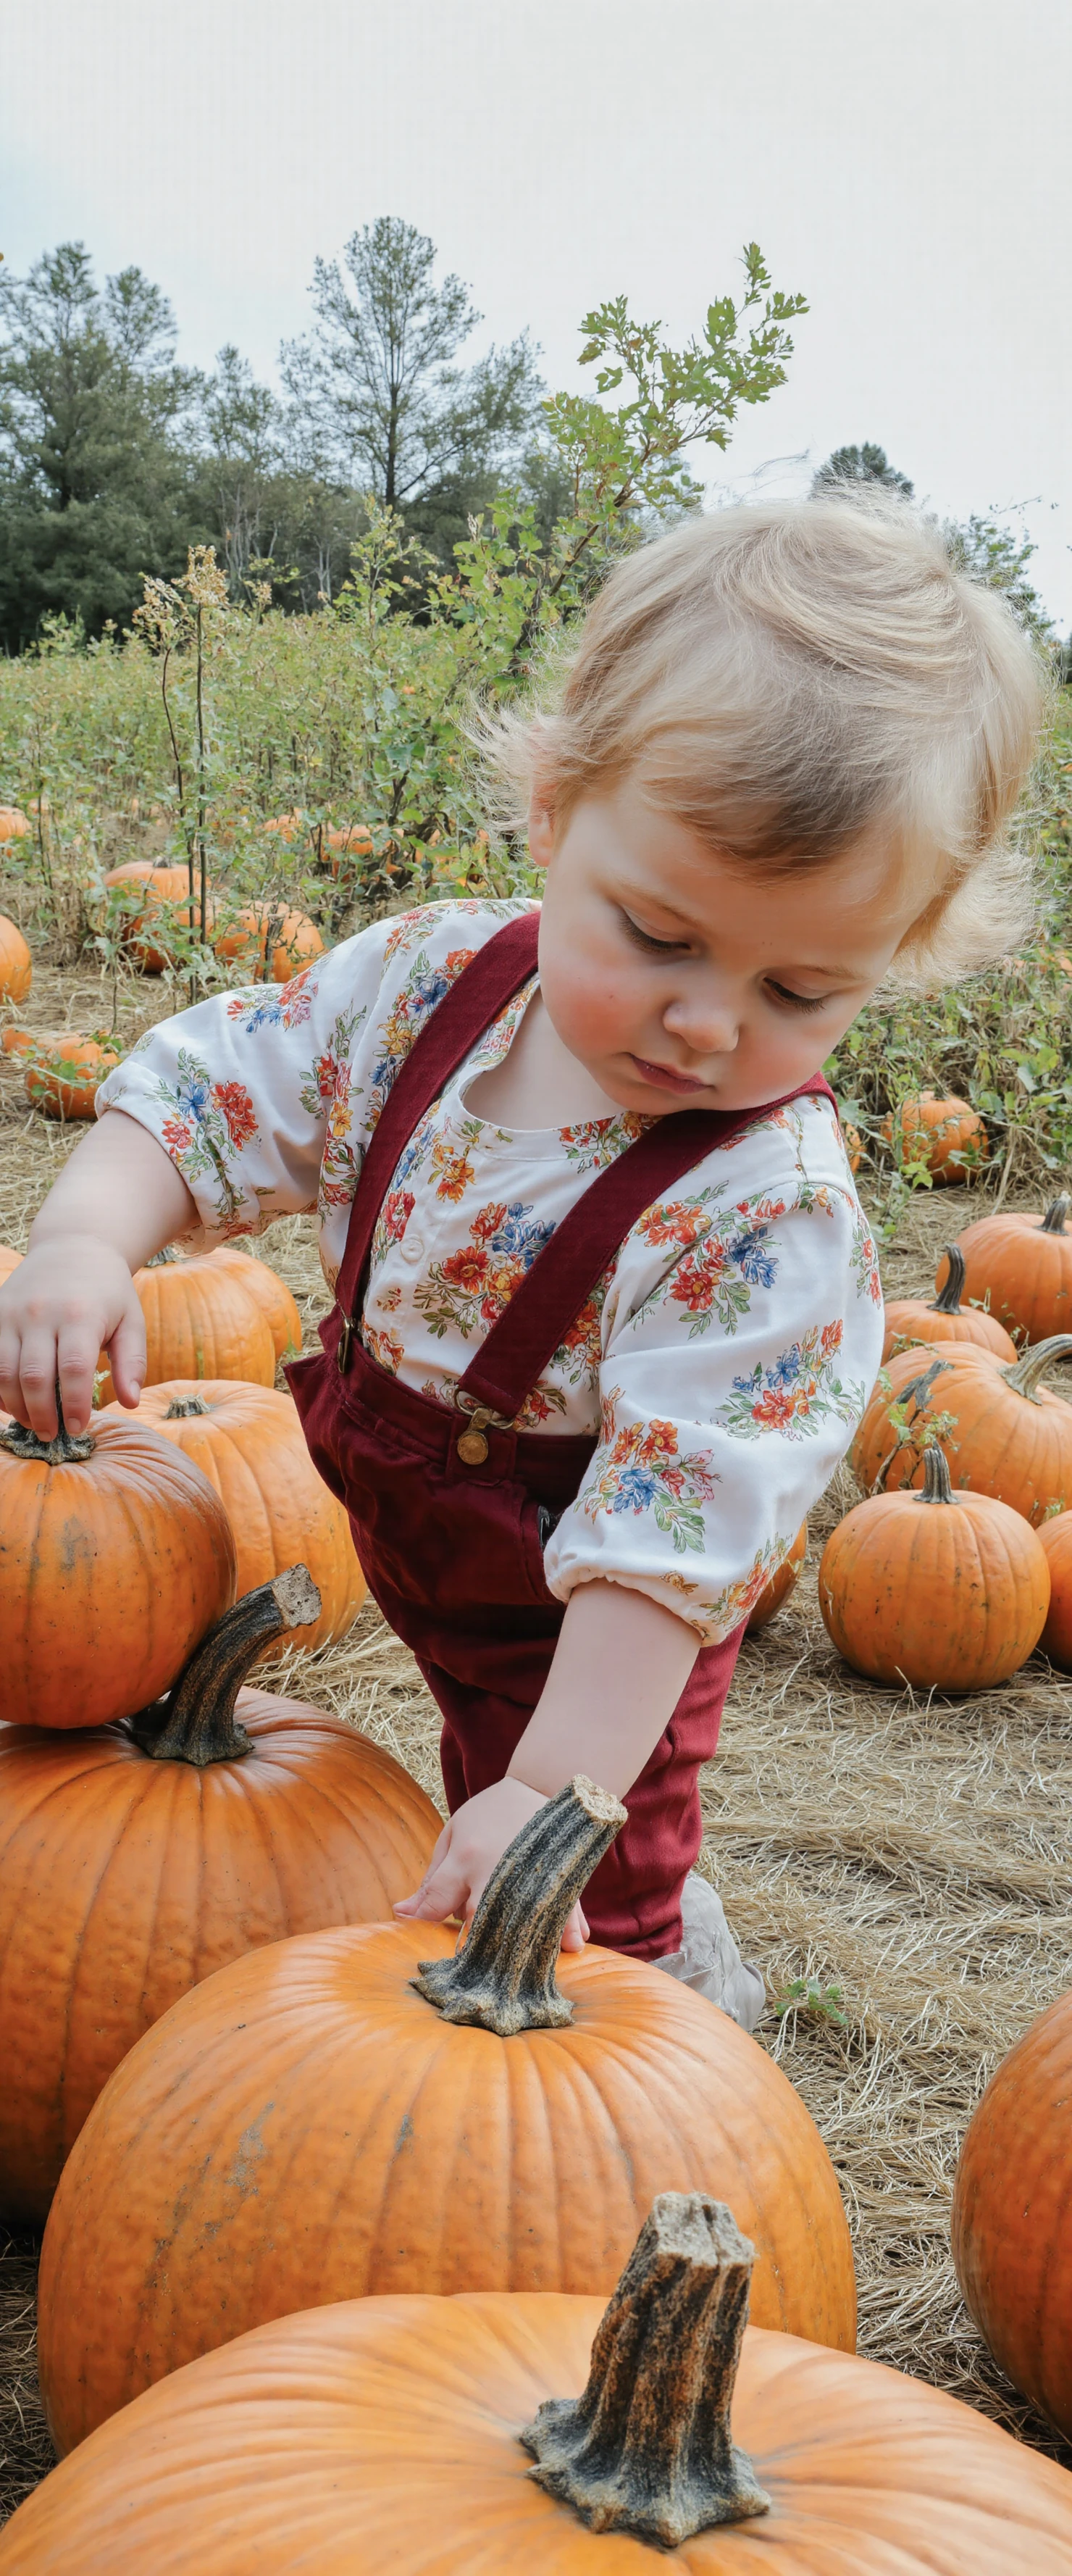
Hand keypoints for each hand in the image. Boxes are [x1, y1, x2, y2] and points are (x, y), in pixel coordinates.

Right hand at [0, 1237, 145, 1438]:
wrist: (72, 1246)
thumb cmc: (107, 1291)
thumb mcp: (131, 1320)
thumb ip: (132, 1362)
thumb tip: (130, 1402)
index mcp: (81, 1314)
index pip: (73, 1371)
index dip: (73, 1406)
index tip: (77, 1429)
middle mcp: (42, 1312)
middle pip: (35, 1377)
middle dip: (42, 1414)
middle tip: (52, 1435)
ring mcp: (13, 1312)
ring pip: (5, 1372)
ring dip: (16, 1406)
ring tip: (33, 1423)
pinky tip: (11, 1402)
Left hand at [394, 1777, 589, 1950]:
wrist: (537, 1784)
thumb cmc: (488, 1814)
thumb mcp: (453, 1835)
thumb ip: (432, 1880)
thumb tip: (401, 1913)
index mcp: (465, 1857)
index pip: (437, 1902)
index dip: (423, 1922)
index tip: (418, 1937)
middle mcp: (496, 1870)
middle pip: (480, 1920)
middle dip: (472, 1947)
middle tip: (467, 1969)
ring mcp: (531, 1874)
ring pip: (524, 1920)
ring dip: (522, 1948)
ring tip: (522, 1971)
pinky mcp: (560, 1874)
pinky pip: (566, 1906)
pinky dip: (568, 1928)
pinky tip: (573, 1946)